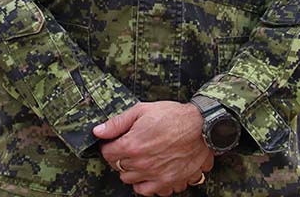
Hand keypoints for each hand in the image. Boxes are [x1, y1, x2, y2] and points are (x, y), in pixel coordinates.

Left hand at [93, 101, 213, 195]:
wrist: (201, 127)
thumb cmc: (172, 116)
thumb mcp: (141, 111)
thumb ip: (117, 123)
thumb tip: (98, 131)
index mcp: (131, 145)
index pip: (107, 154)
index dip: (109, 146)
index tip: (115, 142)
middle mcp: (141, 164)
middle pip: (117, 168)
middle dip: (120, 157)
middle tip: (130, 147)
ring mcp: (155, 175)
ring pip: (130, 180)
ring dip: (132, 171)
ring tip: (141, 158)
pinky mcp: (168, 183)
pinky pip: (148, 191)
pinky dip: (146, 184)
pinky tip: (150, 172)